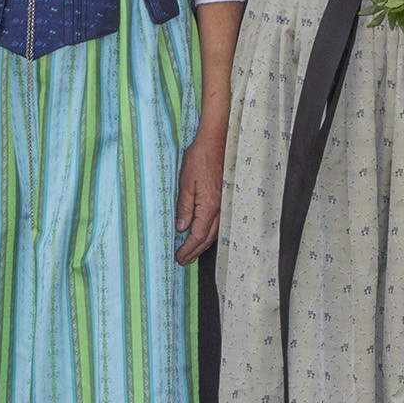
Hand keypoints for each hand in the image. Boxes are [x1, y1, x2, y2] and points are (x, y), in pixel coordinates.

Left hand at [174, 133, 226, 261]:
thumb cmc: (200, 159)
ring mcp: (224, 205)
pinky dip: (209, 233)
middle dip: (195, 251)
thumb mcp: (186, 183)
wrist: (216, 142)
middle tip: (183, 260)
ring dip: (203, 245)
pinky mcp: (225, 199)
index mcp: (208, 207)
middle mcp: (220, 209)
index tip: (179, 256)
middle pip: (207, 238)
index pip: (197, 236)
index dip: (188, 249)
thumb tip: (181, 227)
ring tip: (192, 252)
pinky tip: (203, 234)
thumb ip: (185, 206)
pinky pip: (218, 223)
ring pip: (214, 232)